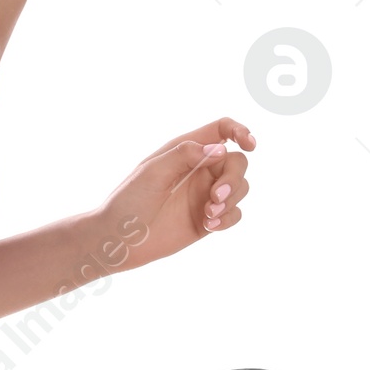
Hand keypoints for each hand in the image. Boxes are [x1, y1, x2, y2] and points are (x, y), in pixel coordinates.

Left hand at [99, 118, 254, 270]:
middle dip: (233, 178)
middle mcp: (199, 170)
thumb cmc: (129, 201)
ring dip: (231, 199)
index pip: (222, 130)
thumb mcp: (152, 172)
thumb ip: (184, 155)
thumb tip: (220, 148)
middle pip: (237, 162)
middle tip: (215, 197)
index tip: (250, 145)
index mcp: (185, 150)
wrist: (119, 239)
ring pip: (240, 187)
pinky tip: (209, 226)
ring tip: (209, 215)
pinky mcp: (208, 219)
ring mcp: (205, 194)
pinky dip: (229, 218)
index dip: (240, 132)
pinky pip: (235, 213)